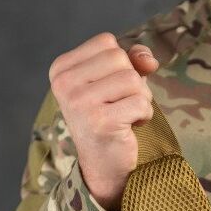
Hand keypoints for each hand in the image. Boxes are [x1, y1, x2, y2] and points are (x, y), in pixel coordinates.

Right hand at [48, 32, 159, 210]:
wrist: (104, 167)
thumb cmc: (111, 119)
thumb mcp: (116, 83)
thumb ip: (132, 60)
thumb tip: (149, 60)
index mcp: (61, 69)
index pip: (106, 43)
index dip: (122, 64)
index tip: (112, 91)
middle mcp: (64, 84)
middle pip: (119, 57)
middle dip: (133, 81)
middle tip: (123, 105)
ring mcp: (80, 103)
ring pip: (132, 78)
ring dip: (141, 99)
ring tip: (128, 116)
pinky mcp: (100, 121)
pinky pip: (140, 102)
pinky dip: (145, 114)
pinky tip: (132, 127)